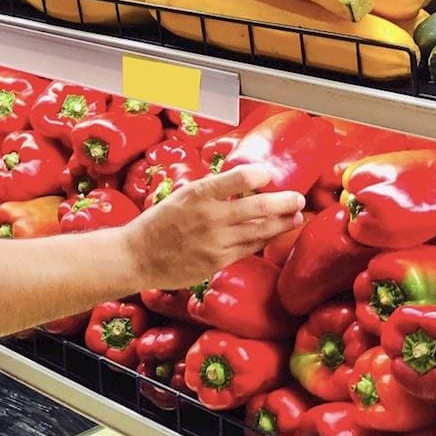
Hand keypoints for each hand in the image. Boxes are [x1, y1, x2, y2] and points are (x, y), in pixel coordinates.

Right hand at [123, 164, 304, 290]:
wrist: (138, 256)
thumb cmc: (159, 223)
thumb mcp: (181, 196)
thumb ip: (210, 190)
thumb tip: (241, 182)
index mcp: (198, 193)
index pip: (238, 178)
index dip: (260, 174)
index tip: (269, 174)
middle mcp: (210, 216)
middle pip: (258, 207)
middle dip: (284, 202)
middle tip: (298, 198)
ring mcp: (216, 241)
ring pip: (260, 231)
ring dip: (282, 223)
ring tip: (296, 216)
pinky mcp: (219, 261)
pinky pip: (249, 248)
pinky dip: (264, 239)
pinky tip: (274, 234)